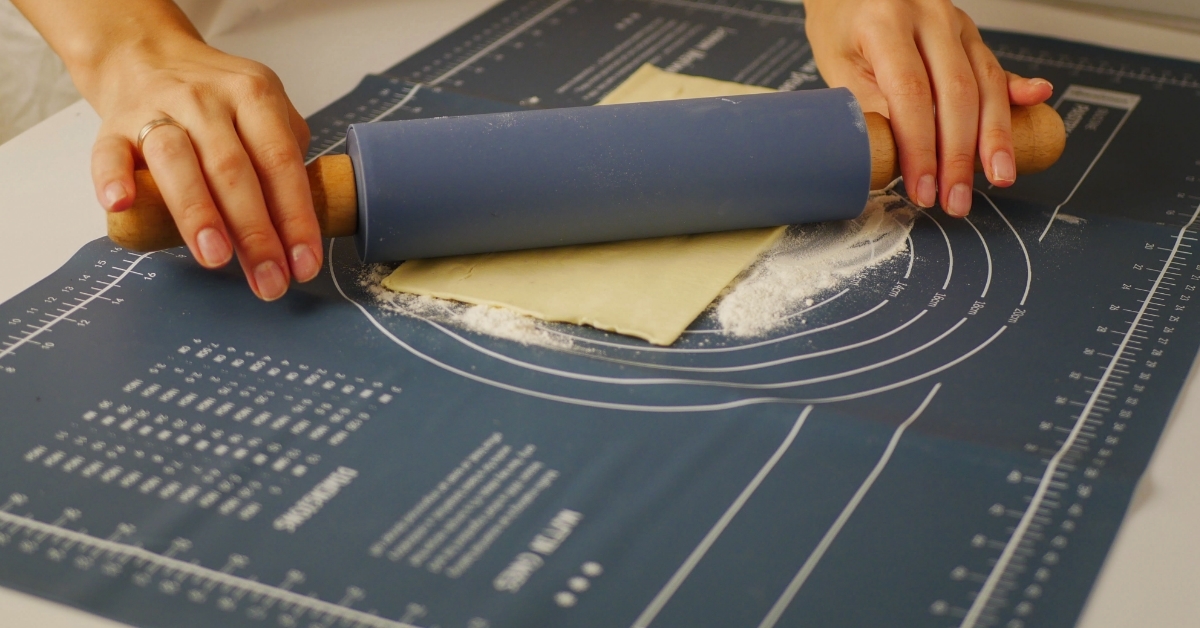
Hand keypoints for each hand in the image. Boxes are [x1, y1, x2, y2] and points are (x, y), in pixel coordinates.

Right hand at [86, 35, 319, 300]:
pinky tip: (122, 204)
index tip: (304, 264)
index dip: (296, 217)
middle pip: (233, 169)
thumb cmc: (217, 102)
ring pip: (176, 160)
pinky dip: (113, 177)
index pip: (280, 162)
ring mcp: (156, 109)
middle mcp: (206, 100)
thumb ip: (284, 161)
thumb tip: (300, 228)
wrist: (146, 56)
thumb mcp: (266, 112)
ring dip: (198, 212)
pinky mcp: (112, 125)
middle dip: (255, 231)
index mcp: (253, 96)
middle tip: (269, 280)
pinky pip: (109, 151)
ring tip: (215, 257)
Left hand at [804, 0, 1053, 215]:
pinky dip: (1017, 90)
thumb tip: (896, 157)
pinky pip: (996, 66)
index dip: (921, 148)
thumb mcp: (837, 64)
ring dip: (995, 137)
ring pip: (985, 82)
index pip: (912, 93)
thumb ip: (869, 105)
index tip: (922, 188)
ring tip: (998, 177)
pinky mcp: (969, 33)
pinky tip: (1036, 102)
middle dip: (960, 155)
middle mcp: (928, 16)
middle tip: (958, 199)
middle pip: (957, 92)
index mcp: (885, 22)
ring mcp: (955, 21)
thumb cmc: (840, 27)